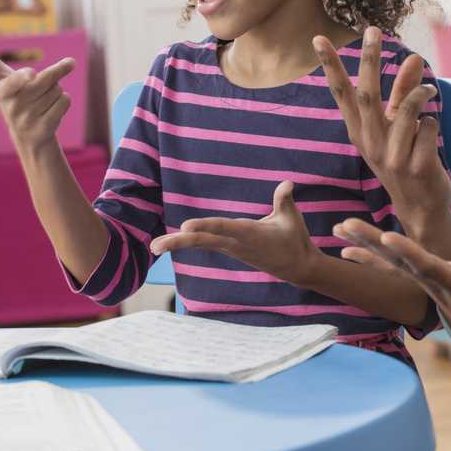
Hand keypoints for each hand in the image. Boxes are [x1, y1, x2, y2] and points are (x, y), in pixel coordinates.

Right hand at [0, 46, 74, 153]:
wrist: (27, 135)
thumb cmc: (13, 97)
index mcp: (0, 92)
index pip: (9, 82)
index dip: (20, 78)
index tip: (30, 74)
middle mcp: (12, 107)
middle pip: (45, 78)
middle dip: (52, 74)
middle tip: (41, 83)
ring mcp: (28, 120)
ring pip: (57, 89)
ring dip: (55, 91)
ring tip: (42, 101)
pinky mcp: (44, 128)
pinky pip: (64, 101)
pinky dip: (63, 102)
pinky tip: (50, 111)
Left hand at [149, 181, 323, 285]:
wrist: (296, 267)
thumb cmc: (294, 239)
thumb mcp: (292, 218)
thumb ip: (284, 200)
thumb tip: (287, 183)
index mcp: (250, 235)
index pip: (224, 228)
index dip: (205, 226)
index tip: (186, 226)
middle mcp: (236, 244)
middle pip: (203, 241)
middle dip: (179, 243)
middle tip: (155, 247)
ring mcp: (231, 249)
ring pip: (201, 244)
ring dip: (178, 244)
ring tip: (154, 246)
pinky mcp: (229, 250)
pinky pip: (205, 244)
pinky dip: (188, 243)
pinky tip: (171, 242)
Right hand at [313, 26, 450, 235]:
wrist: (420, 208)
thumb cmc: (405, 160)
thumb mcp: (397, 127)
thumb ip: (404, 92)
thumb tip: (413, 56)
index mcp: (360, 132)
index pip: (342, 94)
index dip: (330, 66)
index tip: (318, 39)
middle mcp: (371, 143)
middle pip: (367, 94)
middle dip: (369, 60)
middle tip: (372, 30)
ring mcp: (392, 156)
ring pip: (406, 109)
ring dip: (420, 94)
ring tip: (429, 91)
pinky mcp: (416, 166)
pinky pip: (428, 127)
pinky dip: (433, 123)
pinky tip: (432, 133)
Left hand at [334, 218, 450, 377]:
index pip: (432, 268)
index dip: (410, 254)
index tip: (388, 238)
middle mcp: (438, 286)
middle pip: (401, 262)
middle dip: (374, 244)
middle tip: (348, 225)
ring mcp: (429, 287)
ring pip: (393, 264)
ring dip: (366, 246)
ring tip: (339, 228)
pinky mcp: (426, 286)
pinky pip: (394, 270)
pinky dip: (371, 258)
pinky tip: (347, 247)